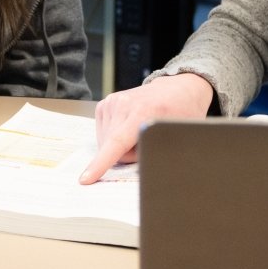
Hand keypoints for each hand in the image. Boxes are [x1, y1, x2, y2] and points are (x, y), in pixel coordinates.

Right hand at [79, 71, 213, 183]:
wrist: (177, 89)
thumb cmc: (181, 114)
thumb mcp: (178, 136)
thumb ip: (158, 153)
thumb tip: (140, 171)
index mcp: (143, 112)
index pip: (117, 143)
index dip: (101, 164)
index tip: (86, 178)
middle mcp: (124, 104)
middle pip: (112, 149)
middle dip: (126, 155)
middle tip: (145, 144)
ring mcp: (112, 102)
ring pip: (105, 144)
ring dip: (120, 147)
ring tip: (138, 133)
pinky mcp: (105, 104)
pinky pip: (103, 135)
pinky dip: (114, 138)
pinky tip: (128, 128)